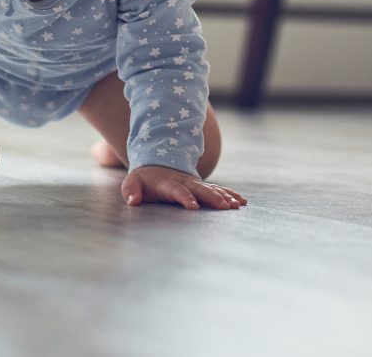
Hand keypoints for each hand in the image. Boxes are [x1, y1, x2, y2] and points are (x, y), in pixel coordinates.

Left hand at [122, 165, 247, 209]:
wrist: (157, 165)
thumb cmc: (144, 179)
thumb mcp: (133, 182)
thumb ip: (130, 190)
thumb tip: (132, 200)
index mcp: (168, 183)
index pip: (177, 190)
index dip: (185, 197)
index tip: (193, 206)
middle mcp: (185, 182)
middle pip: (201, 189)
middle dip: (213, 197)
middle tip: (224, 206)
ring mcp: (195, 184)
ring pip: (212, 189)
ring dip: (225, 196)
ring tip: (237, 205)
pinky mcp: (202, 187)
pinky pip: (218, 190)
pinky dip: (230, 194)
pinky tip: (241, 202)